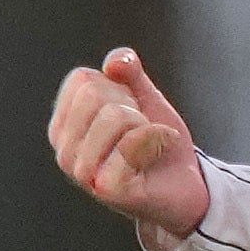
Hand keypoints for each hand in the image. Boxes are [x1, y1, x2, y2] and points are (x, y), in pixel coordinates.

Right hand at [49, 47, 208, 237]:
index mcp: (64, 127)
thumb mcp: (144, 99)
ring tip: (149, 144)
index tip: (130, 110)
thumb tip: (115, 61)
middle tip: (141, 129)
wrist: (185, 186)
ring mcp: (82, 173)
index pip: (82, 80)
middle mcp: (65, 151)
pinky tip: (160, 152)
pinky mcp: (106, 189)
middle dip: (131, 105)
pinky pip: (133, 142)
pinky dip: (159, 139)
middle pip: (95, 95)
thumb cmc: (157, 143)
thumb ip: (129, 74)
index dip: (117, 86)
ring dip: (145, 124)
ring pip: (113, 116)